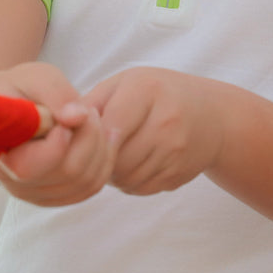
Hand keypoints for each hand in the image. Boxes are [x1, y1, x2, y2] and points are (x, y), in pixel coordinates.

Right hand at [0, 62, 119, 206]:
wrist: (6, 106)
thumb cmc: (17, 89)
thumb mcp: (32, 77)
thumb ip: (54, 92)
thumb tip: (77, 117)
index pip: (33, 167)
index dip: (61, 140)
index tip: (68, 113)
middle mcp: (14, 183)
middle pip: (69, 173)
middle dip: (90, 136)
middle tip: (88, 110)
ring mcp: (36, 194)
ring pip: (86, 183)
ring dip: (100, 147)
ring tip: (92, 120)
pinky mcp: (54, 196)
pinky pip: (91, 187)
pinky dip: (104, 161)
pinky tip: (100, 137)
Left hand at [82, 67, 221, 195]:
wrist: (212, 115)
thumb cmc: (157, 95)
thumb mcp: (126, 84)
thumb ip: (93, 102)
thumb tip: (60, 126)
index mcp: (148, 91)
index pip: (112, 126)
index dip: (92, 140)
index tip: (81, 142)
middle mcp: (167, 121)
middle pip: (117, 157)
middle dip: (100, 158)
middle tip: (94, 151)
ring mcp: (177, 151)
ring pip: (127, 177)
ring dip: (112, 173)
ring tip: (113, 156)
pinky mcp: (180, 174)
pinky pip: (141, 188)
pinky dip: (128, 182)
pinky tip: (131, 165)